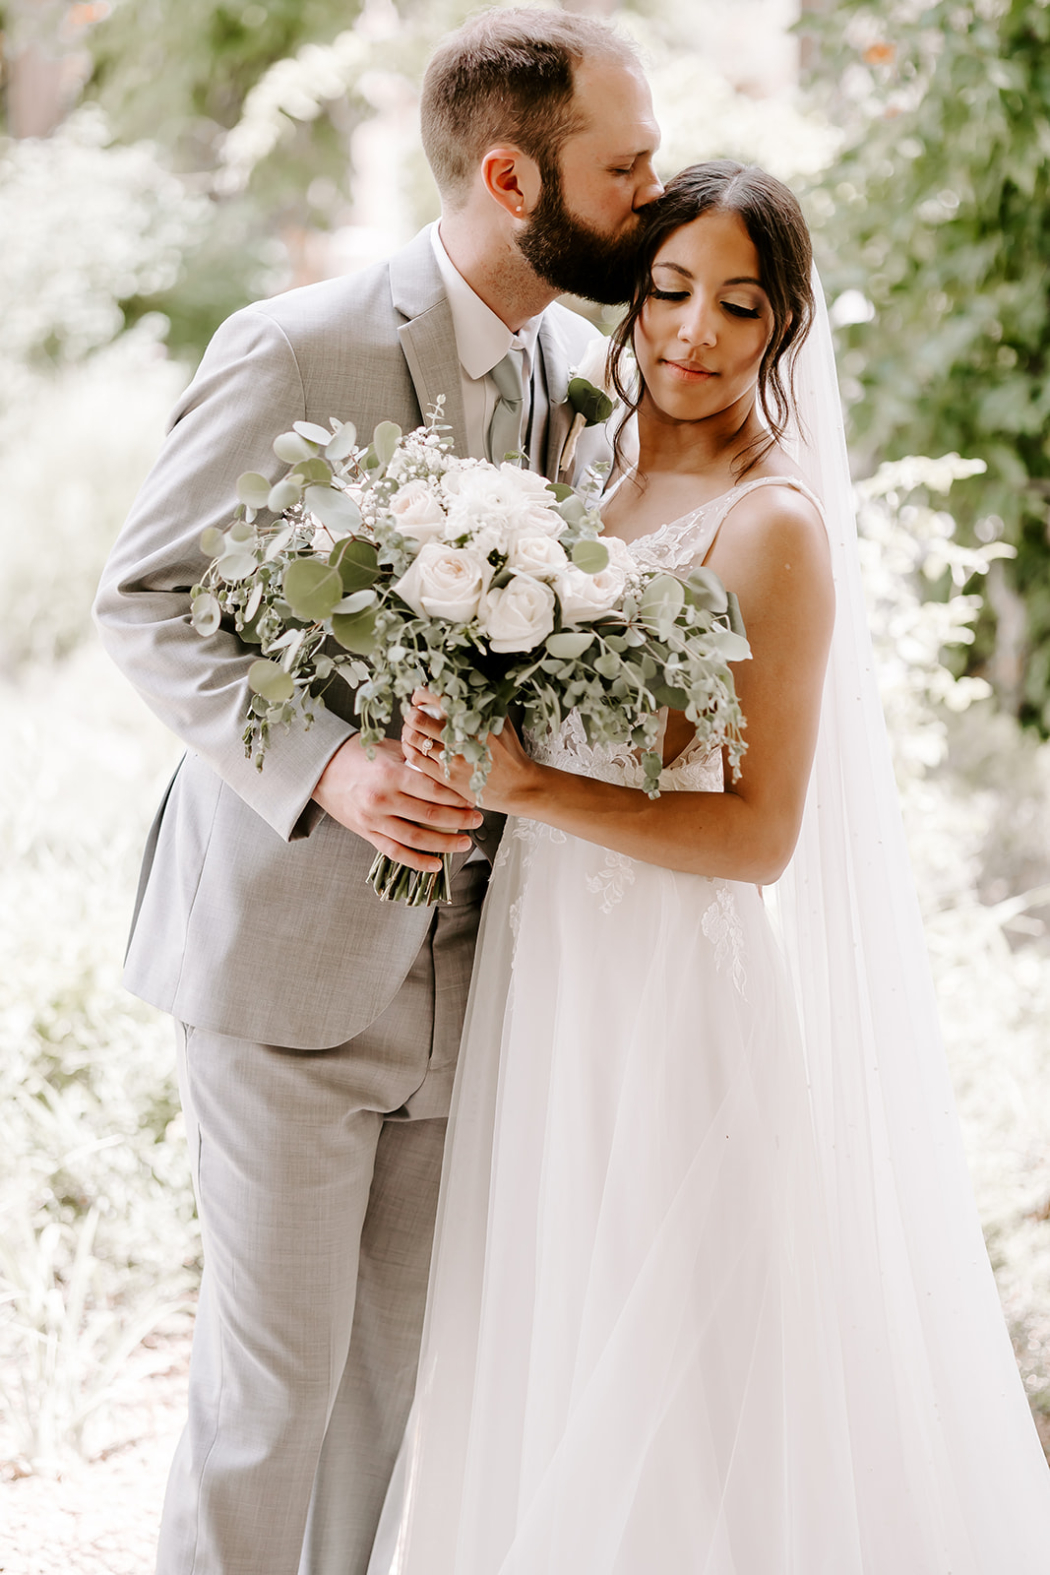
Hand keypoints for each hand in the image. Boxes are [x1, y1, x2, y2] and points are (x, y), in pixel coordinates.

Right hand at [312, 734, 482, 872]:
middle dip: (459, 820)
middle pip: (430, 816)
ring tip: (465, 843)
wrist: (322, 769)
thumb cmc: (359, 754)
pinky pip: (395, 852)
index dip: (458, 798)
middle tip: (477, 820)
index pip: (434, 790)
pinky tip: (436, 864)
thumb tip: (450, 771)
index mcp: (391, 775)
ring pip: (416, 838)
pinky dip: (417, 861)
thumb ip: (417, 762)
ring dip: (445, 844)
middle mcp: (382, 799)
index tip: (475, 799)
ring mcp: (373, 820)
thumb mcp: (391, 750)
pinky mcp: (366, 833)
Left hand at [401, 690, 535, 813]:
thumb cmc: (510, 753)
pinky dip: (410, 747)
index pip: (437, 699)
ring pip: (415, 739)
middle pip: (419, 718)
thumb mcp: (501, 721)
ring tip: (411, 728)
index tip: (420, 697)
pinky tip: (413, 744)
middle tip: (412, 713)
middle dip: (411, 713)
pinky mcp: (446, 777)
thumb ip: (482, 704)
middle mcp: (461, 739)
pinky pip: (417, 759)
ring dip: (408, 730)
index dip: (422, 694)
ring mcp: (452, 760)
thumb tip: (463, 687)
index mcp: (474, 721)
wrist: (518, 787)